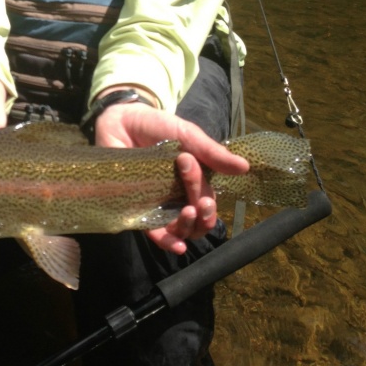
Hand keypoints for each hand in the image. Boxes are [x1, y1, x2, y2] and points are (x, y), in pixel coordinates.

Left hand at [93, 104, 248, 254]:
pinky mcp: (137, 210)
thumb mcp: (187, 135)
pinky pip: (155, 233)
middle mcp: (178, 196)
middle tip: (199, 200)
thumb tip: (245, 167)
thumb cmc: (156, 126)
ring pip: (182, 229)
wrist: (121, 120)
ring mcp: (159, 205)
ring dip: (189, 227)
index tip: (189, 164)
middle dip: (204, 214)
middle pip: (199, 220)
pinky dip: (168, 242)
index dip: (205, 193)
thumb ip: (212, 153)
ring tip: (187, 213)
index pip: (207, 198)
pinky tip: (179, 246)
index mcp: (194, 181)